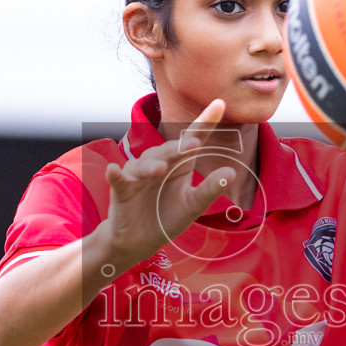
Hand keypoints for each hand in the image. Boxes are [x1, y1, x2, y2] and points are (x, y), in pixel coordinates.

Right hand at [97, 99, 236, 274]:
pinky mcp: (121, 189)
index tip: (219, 103)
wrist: (140, 241)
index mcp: (180, 163)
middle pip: (169, 150)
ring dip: (150, 165)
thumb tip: (231, 171)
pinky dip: (115, 174)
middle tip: (194, 144)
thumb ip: (211, 189)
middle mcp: (159, 163)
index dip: (205, 121)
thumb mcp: (193, 205)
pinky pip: (118, 179)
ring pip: (144, 164)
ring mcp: (138, 175)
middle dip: (179, 146)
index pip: (194, 138)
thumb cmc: (167, 217)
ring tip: (160, 169)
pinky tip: (113, 170)